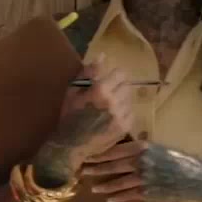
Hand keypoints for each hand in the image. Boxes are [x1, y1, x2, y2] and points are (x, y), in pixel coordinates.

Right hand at [40, 55, 135, 176]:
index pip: (120, 73)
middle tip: (108, 93)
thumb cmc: (69, 117)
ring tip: (109, 106)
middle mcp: (113, 101)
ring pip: (130, 98)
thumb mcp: (72, 91)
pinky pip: (131, 112)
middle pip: (127, 85)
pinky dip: (124, 112)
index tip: (109, 79)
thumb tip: (103, 56)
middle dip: (118, 86)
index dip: (115, 75)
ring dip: (122, 99)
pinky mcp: (125, 127)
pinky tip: (112, 117)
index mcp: (100, 90)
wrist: (71, 146)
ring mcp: (121, 116)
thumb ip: (88, 72)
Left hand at [83, 141, 201, 201]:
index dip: (98, 153)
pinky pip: (128, 195)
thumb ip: (142, 149)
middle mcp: (140, 160)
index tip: (85, 154)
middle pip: (112, 165)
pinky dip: (118, 197)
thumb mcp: (160, 149)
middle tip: (81, 171)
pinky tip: (109, 200)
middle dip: (95, 168)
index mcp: (142, 146)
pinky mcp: (148, 192)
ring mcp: (143, 177)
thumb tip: (125, 147)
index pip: (114, 149)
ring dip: (104, 186)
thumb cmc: (180, 162)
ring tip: (92, 188)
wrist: (198, 178)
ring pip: (117, 182)